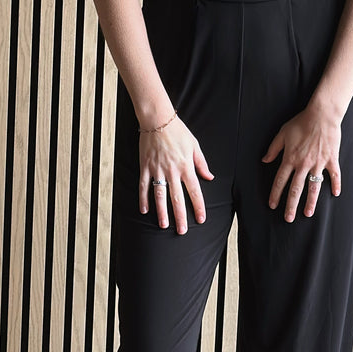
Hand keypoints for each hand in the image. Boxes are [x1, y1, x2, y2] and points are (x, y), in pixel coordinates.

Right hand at [139, 114, 213, 233]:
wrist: (158, 120)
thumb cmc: (178, 131)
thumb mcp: (195, 146)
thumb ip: (201, 163)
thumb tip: (209, 177)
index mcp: (186, 166)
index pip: (194, 191)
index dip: (198, 207)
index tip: (201, 219)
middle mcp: (172, 171)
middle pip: (177, 198)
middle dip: (180, 216)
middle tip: (181, 231)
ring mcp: (157, 170)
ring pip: (160, 195)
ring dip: (162, 212)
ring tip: (164, 225)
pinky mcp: (145, 167)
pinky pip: (143, 185)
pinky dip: (143, 198)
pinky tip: (144, 210)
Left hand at [262, 100, 341, 221]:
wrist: (321, 115)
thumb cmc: (301, 122)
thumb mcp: (282, 134)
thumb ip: (273, 149)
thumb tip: (264, 160)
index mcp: (290, 159)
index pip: (280, 181)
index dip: (275, 194)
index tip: (273, 205)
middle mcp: (303, 164)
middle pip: (295, 189)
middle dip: (291, 205)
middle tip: (288, 218)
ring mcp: (318, 163)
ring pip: (313, 187)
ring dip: (311, 202)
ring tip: (308, 214)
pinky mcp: (331, 159)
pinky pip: (334, 175)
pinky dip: (336, 184)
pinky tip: (335, 194)